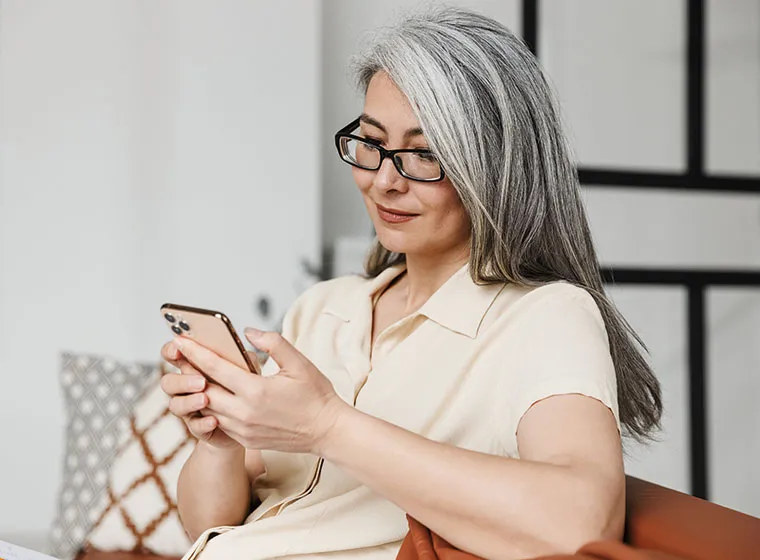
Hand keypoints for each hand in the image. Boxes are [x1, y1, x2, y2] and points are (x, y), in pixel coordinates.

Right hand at [159, 340, 240, 449]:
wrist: (257, 419)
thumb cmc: (249, 386)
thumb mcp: (246, 366)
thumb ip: (240, 353)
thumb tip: (248, 334)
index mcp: (194, 366)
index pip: (173, 355)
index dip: (171, 350)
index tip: (179, 345)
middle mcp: (187, 387)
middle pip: (168, 382)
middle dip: (181, 380)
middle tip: (201, 381)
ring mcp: (191, 408)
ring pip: (176, 405)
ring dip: (188, 401)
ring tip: (205, 399)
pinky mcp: (200, 427)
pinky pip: (194, 427)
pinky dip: (202, 423)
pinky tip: (213, 421)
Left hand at [172, 329, 349, 454]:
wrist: (326, 431)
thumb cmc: (316, 395)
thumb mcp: (299, 363)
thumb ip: (273, 343)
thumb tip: (247, 332)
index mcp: (256, 391)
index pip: (215, 368)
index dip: (195, 352)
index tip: (180, 340)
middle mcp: (244, 413)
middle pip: (204, 389)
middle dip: (190, 371)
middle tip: (180, 355)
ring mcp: (243, 430)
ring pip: (208, 408)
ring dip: (198, 390)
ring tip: (192, 373)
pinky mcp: (245, 440)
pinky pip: (219, 421)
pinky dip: (212, 407)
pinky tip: (212, 394)